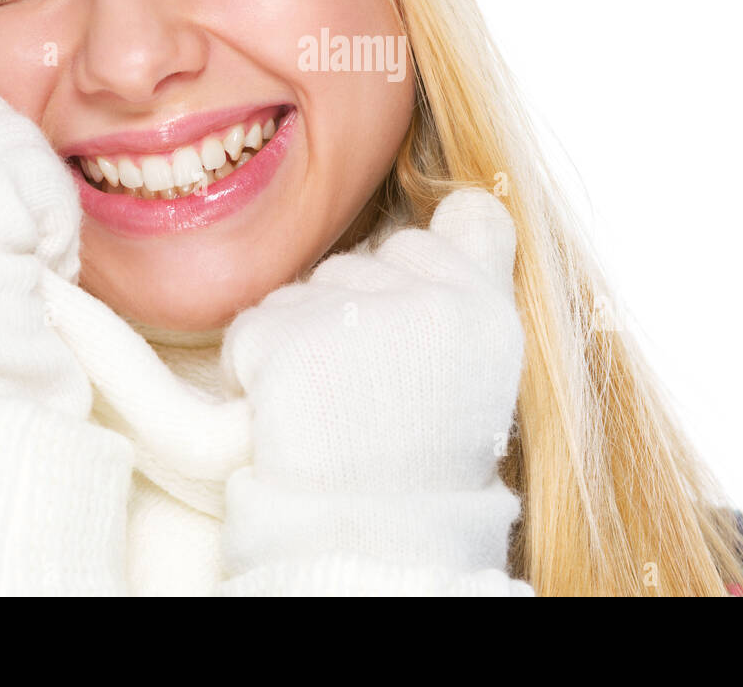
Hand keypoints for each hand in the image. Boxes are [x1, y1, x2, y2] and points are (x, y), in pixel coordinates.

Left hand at [219, 187, 524, 552]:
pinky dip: (255, 368)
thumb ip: (467, 284)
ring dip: (302, 338)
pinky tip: (289, 415)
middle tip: (369, 392)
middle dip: (354, 311)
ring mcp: (359, 312)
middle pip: (368, 257)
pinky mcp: (288, 336)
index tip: (417, 333)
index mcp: (488, 307)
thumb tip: (457, 201)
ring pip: (306, 289)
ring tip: (332, 408)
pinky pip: (254, 326)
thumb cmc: (424, 464)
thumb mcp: (478, 369)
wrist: (373, 541)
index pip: (466, 221)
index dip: (427, 270)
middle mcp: (432, 298)